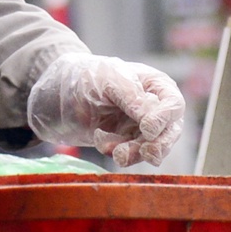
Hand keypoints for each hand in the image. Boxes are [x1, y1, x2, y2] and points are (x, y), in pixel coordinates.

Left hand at [26, 53, 184, 166]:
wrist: (56, 92)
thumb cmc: (87, 76)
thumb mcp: (110, 79)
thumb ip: (133, 98)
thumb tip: (154, 124)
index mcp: (155, 85)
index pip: (174, 105)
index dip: (164, 120)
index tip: (147, 129)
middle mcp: (153, 108)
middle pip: (169, 132)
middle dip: (158, 145)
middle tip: (144, 153)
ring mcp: (139, 127)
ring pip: (151, 149)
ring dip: (135, 153)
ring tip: (116, 152)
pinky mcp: (124, 142)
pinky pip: (130, 155)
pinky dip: (118, 153)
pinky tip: (102, 141)